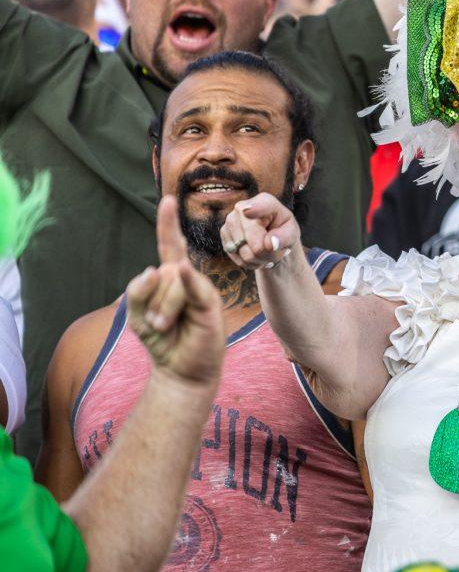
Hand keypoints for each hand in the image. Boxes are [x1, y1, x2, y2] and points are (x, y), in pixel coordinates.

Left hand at [127, 197, 223, 387]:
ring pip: (171, 283)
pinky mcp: (209, 304)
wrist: (180, 370)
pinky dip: (186, 280)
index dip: (168, 224)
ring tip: (165, 328)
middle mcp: (188, 278)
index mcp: (171, 277)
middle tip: (156, 326)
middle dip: (150, 301)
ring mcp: (201, 289)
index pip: (170, 246)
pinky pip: (192, 286)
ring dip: (161, 310)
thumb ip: (137, 292)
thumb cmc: (162, 342)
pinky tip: (184, 270)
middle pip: (161, 272)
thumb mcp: (135, 316)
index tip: (168, 201)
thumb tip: (155, 269)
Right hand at [219, 193, 301, 270]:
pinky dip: (249, 262)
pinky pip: (237, 258)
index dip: (253, 210)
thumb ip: (285, 237)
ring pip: (245, 254)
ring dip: (259, 259)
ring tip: (265, 250)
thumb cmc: (283, 231)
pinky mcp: (224, 234)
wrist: (270, 236)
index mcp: (264, 201)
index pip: (257, 208)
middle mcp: (242, 207)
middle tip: (275, 249)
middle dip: (268, 254)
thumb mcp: (292, 233)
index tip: (248, 212)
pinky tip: (255, 253)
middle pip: (255, 244)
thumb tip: (271, 244)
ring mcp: (230, 220)